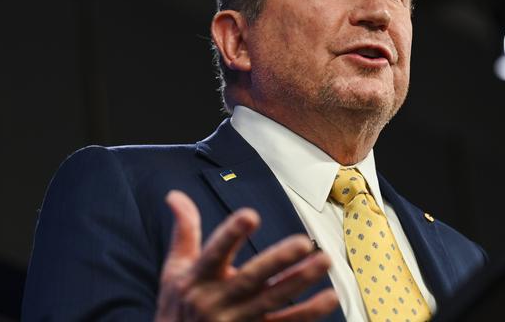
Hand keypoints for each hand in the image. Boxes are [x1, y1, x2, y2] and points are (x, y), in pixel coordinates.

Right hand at [155, 190, 338, 321]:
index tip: (250, 215)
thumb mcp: (174, 269)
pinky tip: (329, 297)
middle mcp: (218, 300)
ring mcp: (238, 320)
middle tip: (303, 242)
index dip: (232, 234)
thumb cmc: (178, 306)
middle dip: (277, 261)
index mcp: (198, 278)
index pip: (215, 252)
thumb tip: (175, 195)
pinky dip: (308, 313)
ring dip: (300, 281)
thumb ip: (184, 230)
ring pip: (273, 300)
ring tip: (324, 261)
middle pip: (251, 279)